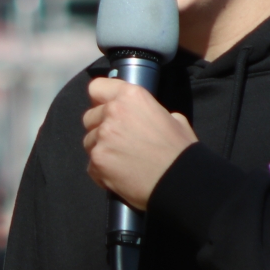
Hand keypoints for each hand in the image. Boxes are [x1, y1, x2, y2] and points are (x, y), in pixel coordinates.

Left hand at [82, 77, 197, 210]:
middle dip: (100, 128)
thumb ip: (150, 112)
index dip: (101, 100)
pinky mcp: (97, 161)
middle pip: (90, 116)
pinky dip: (102, 171)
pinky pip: (91, 165)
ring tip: (122, 160)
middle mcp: (113, 112)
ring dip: (101, 149)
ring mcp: (102, 137)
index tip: (106, 109)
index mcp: (131, 96)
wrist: (179, 181)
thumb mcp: (173, 119)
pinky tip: (120, 175)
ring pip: (89, 141)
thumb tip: (145, 117)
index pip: (97, 88)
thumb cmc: (180, 152)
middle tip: (120, 141)